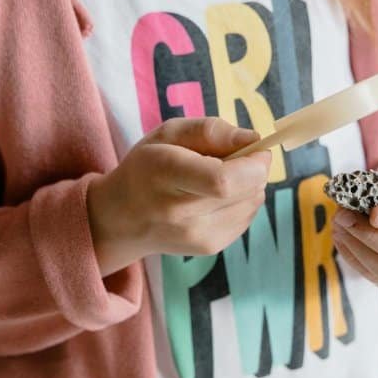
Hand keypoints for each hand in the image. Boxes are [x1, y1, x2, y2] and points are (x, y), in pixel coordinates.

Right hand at [86, 118, 270, 275]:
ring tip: (220, 178)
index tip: (256, 148)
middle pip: (245, 191)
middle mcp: (180, 212)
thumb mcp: (169, 134)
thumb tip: (253, 139)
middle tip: (237, 158)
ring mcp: (197, 236)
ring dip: (249, 185)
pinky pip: (248, 216)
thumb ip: (211, 130)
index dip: (252, 163)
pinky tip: (217, 197)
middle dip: (255, 168)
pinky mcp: (210, 247)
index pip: (222, 180)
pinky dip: (242, 201)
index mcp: (165, 173)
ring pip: (253, 203)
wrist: (122, 219)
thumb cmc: (147, 167)